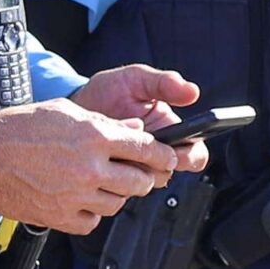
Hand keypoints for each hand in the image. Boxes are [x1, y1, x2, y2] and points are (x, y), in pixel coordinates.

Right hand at [0, 87, 183, 234]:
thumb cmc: (20, 129)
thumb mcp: (66, 112)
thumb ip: (104, 123)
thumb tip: (135, 131)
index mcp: (94, 137)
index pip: (147, 149)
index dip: (163, 154)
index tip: (168, 157)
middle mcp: (90, 169)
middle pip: (139, 181)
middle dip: (144, 176)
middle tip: (137, 172)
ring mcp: (76, 196)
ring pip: (118, 204)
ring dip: (117, 194)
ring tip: (102, 183)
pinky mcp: (61, 217)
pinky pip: (93, 222)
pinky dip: (93, 213)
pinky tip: (83, 199)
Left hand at [74, 65, 209, 175]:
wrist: (74, 107)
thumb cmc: (108, 91)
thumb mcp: (135, 80)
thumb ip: (164, 83)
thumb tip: (193, 92)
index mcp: (171, 131)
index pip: (195, 154)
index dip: (190, 156)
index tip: (175, 150)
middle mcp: (155, 153)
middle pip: (169, 172)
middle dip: (154, 165)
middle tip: (137, 150)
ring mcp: (135, 167)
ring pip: (145, 183)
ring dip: (132, 171)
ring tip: (114, 151)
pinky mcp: (114, 179)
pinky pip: (121, 189)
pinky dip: (113, 177)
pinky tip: (103, 159)